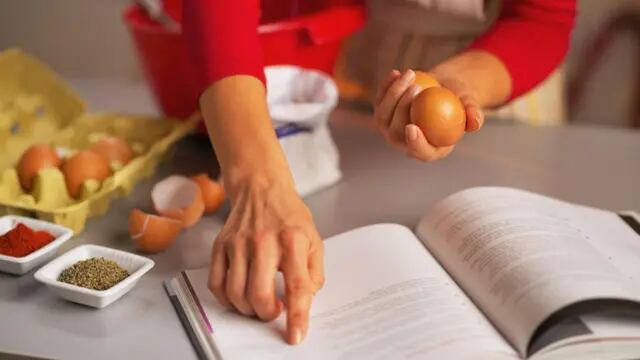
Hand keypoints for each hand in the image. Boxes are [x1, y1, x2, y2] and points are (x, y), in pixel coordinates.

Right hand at [209, 177, 323, 344]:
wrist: (261, 188)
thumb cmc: (289, 215)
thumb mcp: (314, 239)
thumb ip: (314, 272)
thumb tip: (305, 298)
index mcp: (293, 240)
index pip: (297, 285)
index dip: (297, 315)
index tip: (296, 335)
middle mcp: (263, 241)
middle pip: (259, 294)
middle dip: (266, 314)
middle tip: (274, 311)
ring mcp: (238, 242)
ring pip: (235, 293)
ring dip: (247, 309)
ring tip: (258, 303)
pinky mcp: (220, 245)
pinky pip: (217, 283)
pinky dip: (226, 299)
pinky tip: (239, 295)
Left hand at [373, 69, 483, 161]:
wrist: (443, 90)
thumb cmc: (460, 100)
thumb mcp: (469, 105)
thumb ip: (473, 114)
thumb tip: (476, 122)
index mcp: (428, 150)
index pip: (419, 152)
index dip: (413, 143)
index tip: (412, 127)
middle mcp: (405, 144)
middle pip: (395, 134)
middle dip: (402, 109)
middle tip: (416, 88)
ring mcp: (390, 130)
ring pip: (382, 117)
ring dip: (394, 94)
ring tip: (411, 74)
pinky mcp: (382, 113)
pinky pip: (379, 101)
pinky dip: (386, 86)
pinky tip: (396, 72)